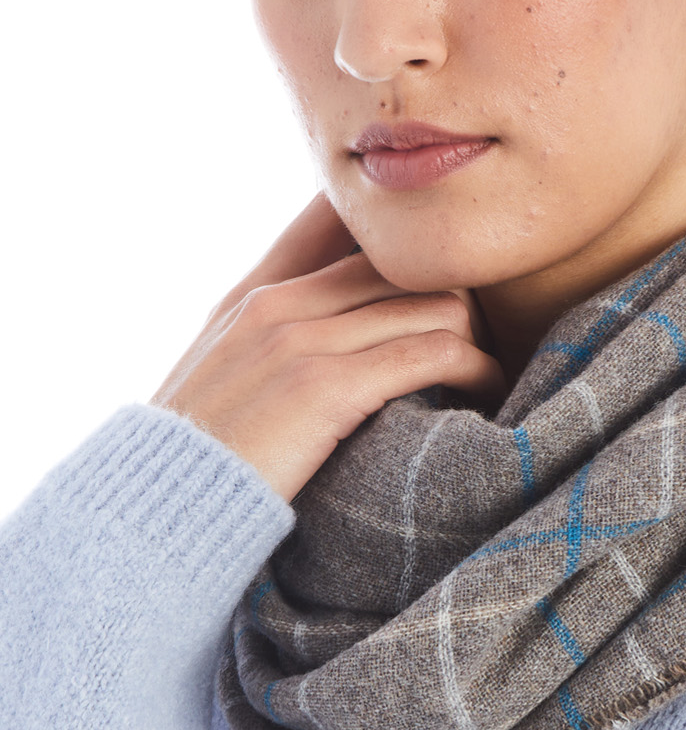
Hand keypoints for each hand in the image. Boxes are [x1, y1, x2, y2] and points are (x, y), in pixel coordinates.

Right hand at [148, 192, 505, 502]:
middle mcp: (280, 303)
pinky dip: (477, 369)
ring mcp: (302, 341)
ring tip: (489, 370)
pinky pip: (434, 352)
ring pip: (434, 302)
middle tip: (483, 337)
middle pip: (406, 263)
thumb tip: (325, 332)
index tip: (441, 271)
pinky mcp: (326, 388)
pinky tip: (486, 389)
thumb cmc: (198, 458)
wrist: (152, 511)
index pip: (335, 218)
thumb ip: (264, 339)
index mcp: (254, 294)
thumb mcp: (220, 375)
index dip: (400, 236)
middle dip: (457, 295)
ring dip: (478, 337)